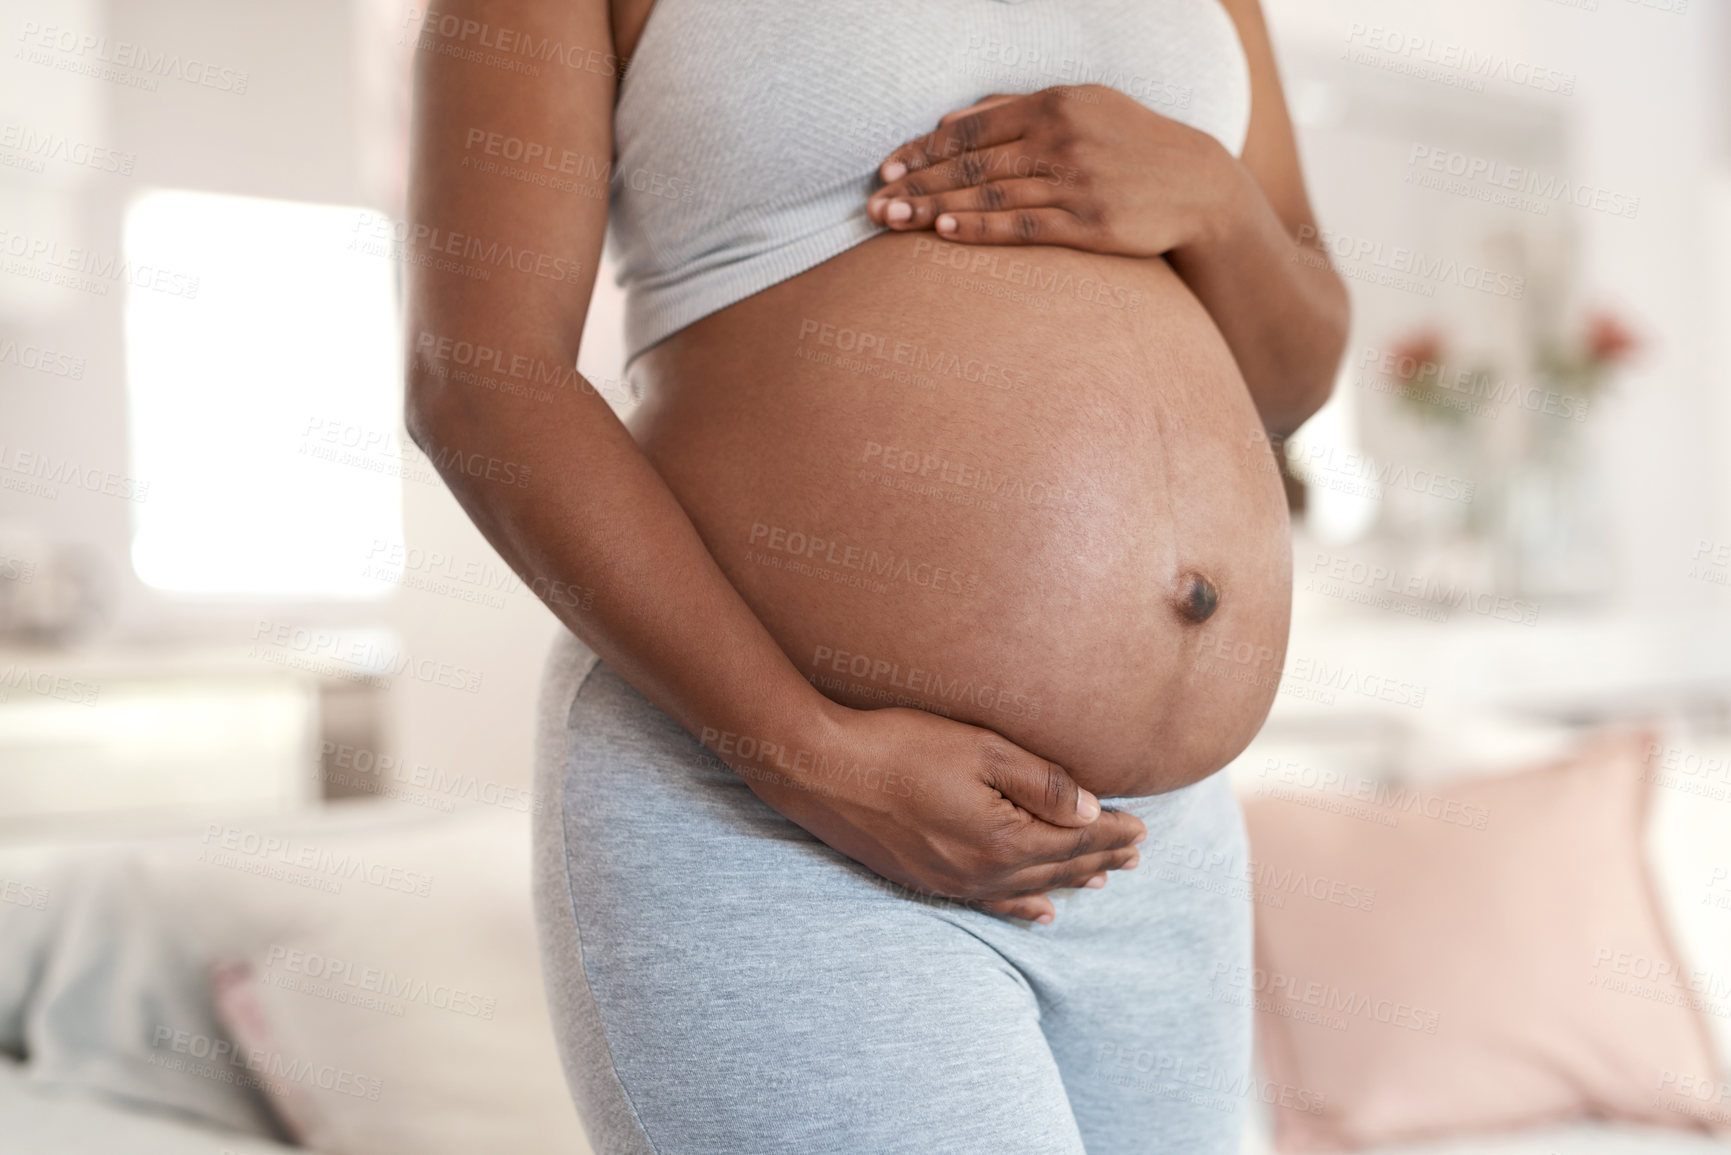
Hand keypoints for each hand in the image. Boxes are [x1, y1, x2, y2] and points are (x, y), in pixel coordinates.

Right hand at [727, 703, 1145, 923]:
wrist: (820, 768)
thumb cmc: (900, 746)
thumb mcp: (980, 748)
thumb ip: (1041, 782)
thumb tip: (1092, 811)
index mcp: (1002, 838)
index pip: (1075, 840)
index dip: (1112, 834)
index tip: (1142, 829)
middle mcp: (982, 872)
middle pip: (1057, 868)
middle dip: (1100, 859)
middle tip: (1136, 855)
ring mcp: (952, 882)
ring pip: (1029, 890)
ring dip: (1069, 882)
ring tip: (1104, 880)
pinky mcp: (927, 881)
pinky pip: (990, 904)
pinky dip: (1024, 908)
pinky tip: (1042, 914)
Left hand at [866, 84, 1242, 256]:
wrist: (1197, 185)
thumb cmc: (1127, 145)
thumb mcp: (1080, 109)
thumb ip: (1014, 111)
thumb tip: (947, 121)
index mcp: (1054, 104)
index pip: (971, 126)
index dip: (923, 150)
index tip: (886, 170)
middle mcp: (1062, 138)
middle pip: (972, 162)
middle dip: (917, 185)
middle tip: (874, 206)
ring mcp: (1076, 182)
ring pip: (990, 194)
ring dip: (936, 209)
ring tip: (894, 222)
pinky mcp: (1090, 224)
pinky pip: (1024, 226)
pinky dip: (981, 228)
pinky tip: (946, 232)